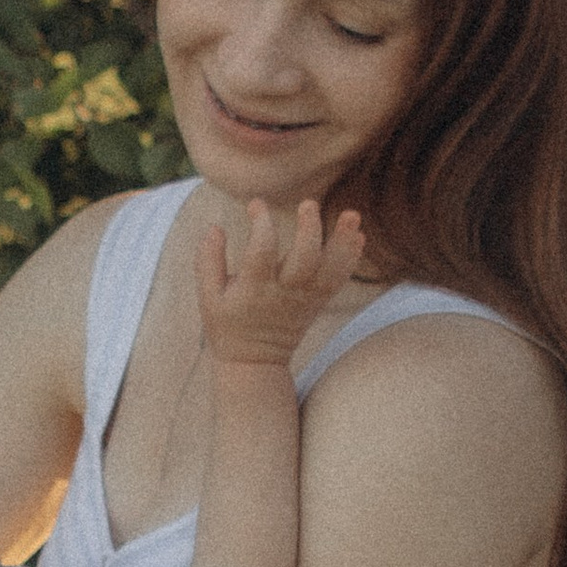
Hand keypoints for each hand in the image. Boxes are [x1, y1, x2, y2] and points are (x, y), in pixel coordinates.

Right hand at [195, 197, 365, 369]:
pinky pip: (339, 279)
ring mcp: (305, 298)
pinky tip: (358, 234)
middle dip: (310, 229)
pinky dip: (351, 257)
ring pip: (330, 269)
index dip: (261, 224)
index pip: (261, 252)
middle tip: (309, 203)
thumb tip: (214, 227)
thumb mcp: (208, 297)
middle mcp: (284, 293)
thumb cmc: (227, 326)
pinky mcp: (318, 301)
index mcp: (254, 290)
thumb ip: (208, 261)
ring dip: (343, 241)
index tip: (255, 204)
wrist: (254, 362)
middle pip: (305, 259)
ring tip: (351, 214)